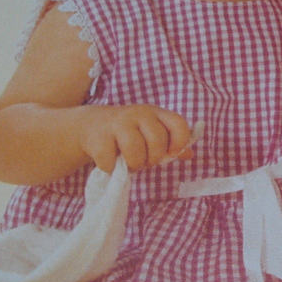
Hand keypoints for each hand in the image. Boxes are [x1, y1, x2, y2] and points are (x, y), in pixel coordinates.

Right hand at [78, 104, 192, 172]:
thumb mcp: (151, 134)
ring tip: (129, 161)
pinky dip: (111, 168)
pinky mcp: (99, 138)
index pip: (178, 124)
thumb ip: (171, 144)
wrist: (91, 125)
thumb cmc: (129, 134)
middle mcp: (138, 113)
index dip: (180, 142)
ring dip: (134, 165)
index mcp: (156, 113)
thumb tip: (190, 155)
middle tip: (144, 159)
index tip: (172, 153)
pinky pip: (112, 163)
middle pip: (158, 141)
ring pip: (136, 153)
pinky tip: (110, 161)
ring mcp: (118, 123)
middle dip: (153, 158)